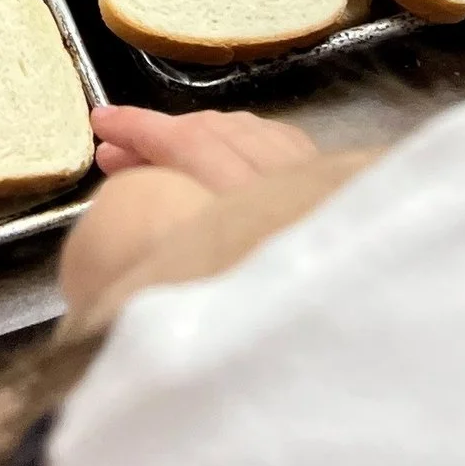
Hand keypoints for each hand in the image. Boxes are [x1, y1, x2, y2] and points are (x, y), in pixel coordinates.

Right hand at [63, 108, 332, 328]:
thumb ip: (172, 254)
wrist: (362, 341)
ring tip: (160, 147)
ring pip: (247, 132)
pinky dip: (241, 138)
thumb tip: (129, 214)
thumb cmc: (275, 334)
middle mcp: (282, 186)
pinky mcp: (334, 191)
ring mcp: (312, 183)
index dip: (141, 131)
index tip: (102, 125)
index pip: (187, 146)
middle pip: (213, 135)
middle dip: (158, 133)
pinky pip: (279, 143)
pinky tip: (225, 148)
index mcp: (247, 210)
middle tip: (113, 149)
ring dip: (197, 132)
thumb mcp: (202, 291)